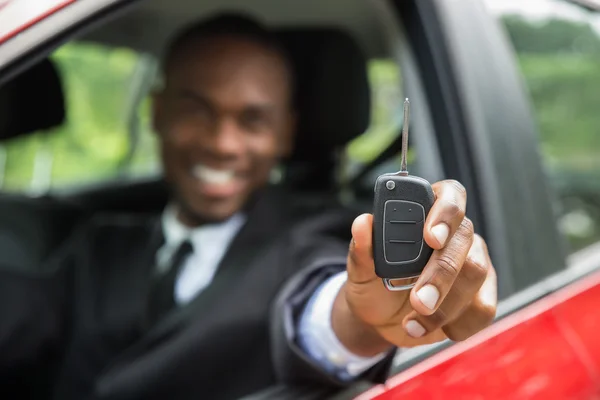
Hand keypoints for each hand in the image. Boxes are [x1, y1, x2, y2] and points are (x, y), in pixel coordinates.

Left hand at [331, 180, 496, 355]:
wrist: (379, 320)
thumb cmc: (372, 284)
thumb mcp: (360, 269)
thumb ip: (362, 248)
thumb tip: (362, 224)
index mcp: (428, 212)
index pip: (450, 195)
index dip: (445, 212)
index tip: (431, 237)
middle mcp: (456, 233)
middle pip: (464, 240)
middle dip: (441, 273)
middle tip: (418, 300)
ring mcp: (473, 262)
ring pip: (476, 273)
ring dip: (446, 304)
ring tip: (414, 321)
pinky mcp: (481, 294)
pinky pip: (484, 307)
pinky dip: (458, 323)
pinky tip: (430, 328)